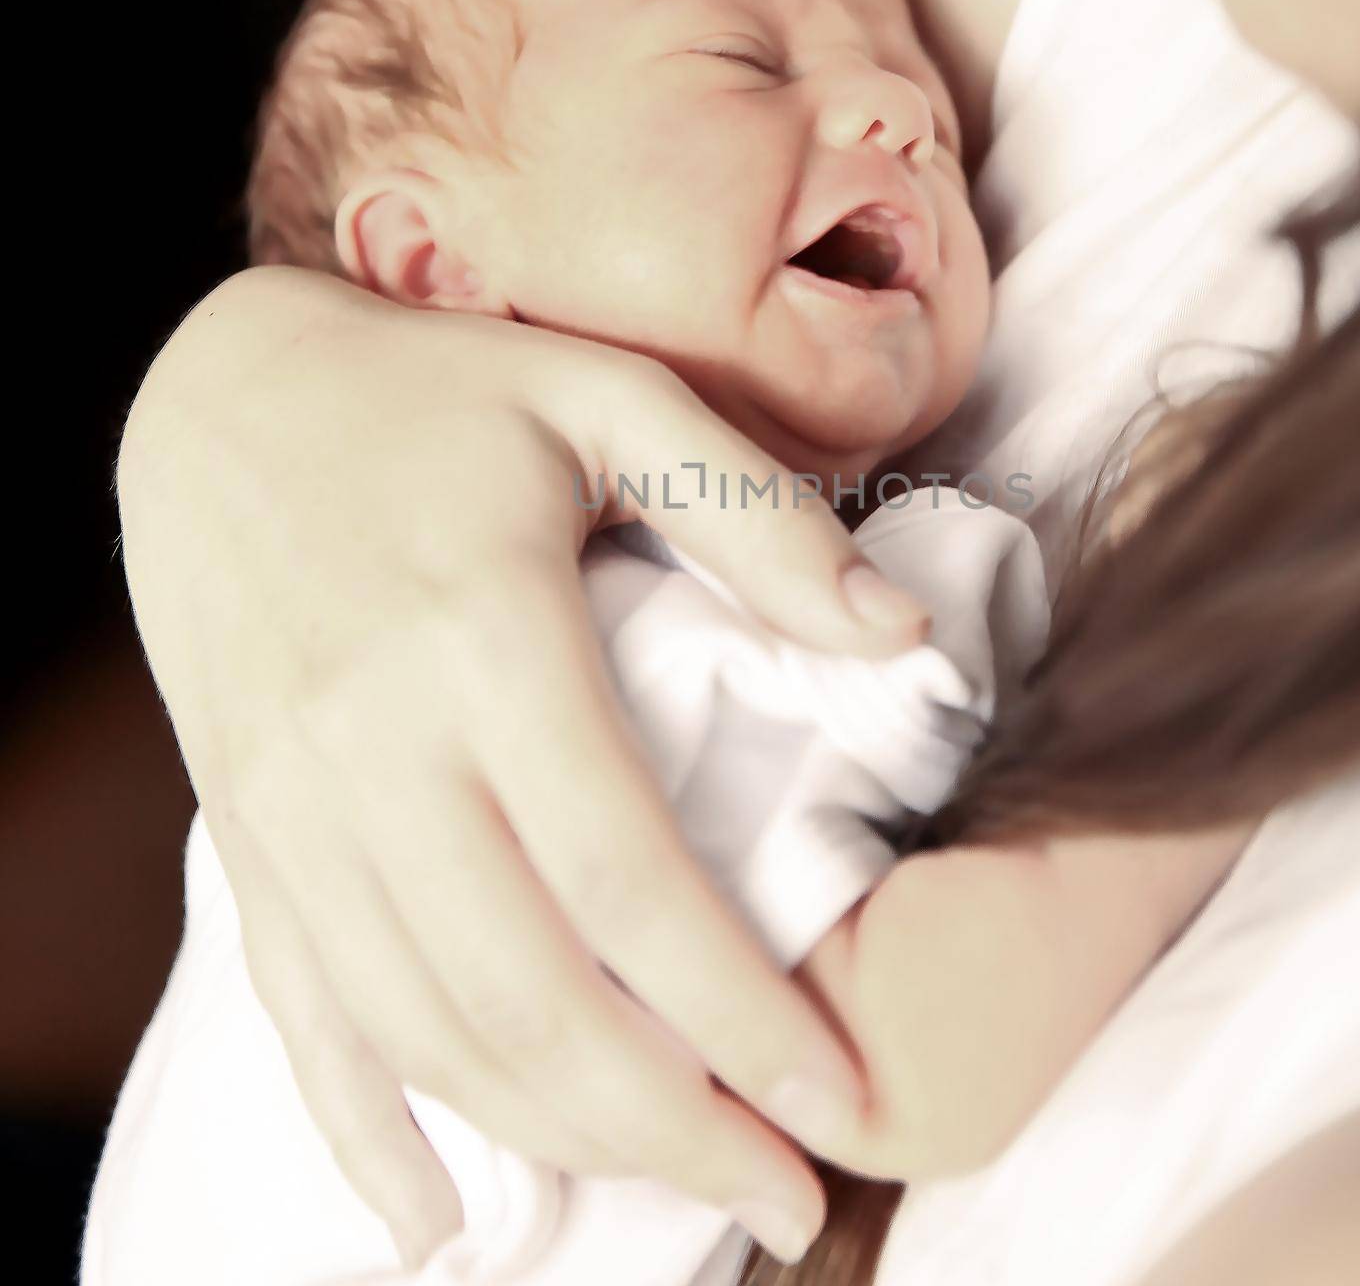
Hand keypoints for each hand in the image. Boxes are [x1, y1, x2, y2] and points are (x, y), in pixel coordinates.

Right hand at [117, 266, 930, 1265]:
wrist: (222, 393)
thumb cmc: (445, 390)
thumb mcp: (612, 398)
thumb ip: (757, 520)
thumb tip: (905, 636)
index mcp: (485, 639)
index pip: (627, 878)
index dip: (739, 1013)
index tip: (836, 1101)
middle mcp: (376, 746)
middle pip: (527, 991)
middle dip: (671, 1123)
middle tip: (789, 1197)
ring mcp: (294, 804)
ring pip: (423, 1026)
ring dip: (557, 1136)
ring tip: (684, 1189)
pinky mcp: (249, 829)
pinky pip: (298, 1009)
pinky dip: (366, 1129)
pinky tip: (440, 1219)